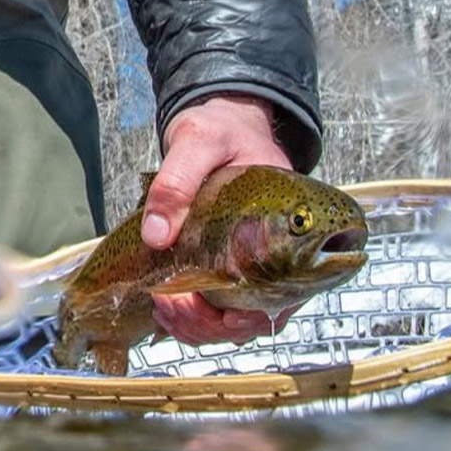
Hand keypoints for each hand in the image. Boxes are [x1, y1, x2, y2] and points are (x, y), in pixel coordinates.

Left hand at [141, 93, 292, 345]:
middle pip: (255, 319)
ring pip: (234, 323)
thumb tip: (157, 236)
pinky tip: (164, 305)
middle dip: (208, 324)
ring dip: (196, 327)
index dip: (246, 315)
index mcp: (293, 231)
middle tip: (167, 303)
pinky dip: (190, 318)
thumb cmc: (222, 131)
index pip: (286, 295)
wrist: (220, 124)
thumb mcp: (199, 141)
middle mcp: (281, 259)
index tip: (200, 303)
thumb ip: (178, 182)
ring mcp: (254, 267)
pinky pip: (216, 311)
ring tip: (162, 305)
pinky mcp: (228, 269)